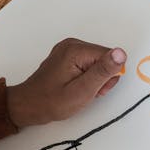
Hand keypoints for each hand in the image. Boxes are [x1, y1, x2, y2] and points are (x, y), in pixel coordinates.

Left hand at [6, 38, 125, 127]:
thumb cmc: (52, 102)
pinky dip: (86, 77)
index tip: (94, 89)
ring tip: (78, 90)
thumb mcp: (82, 91)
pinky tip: (75, 86)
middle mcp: (72, 44)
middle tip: (85, 92)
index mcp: (76, 50)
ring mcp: (69, 49)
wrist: (29, 105)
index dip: (107, 77)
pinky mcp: (68, 56)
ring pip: (97, 62)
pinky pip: (88, 64)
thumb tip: (121, 53)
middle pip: (104, 58)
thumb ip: (103, 71)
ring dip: (94, 80)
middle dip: (100, 79)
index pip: (110, 57)